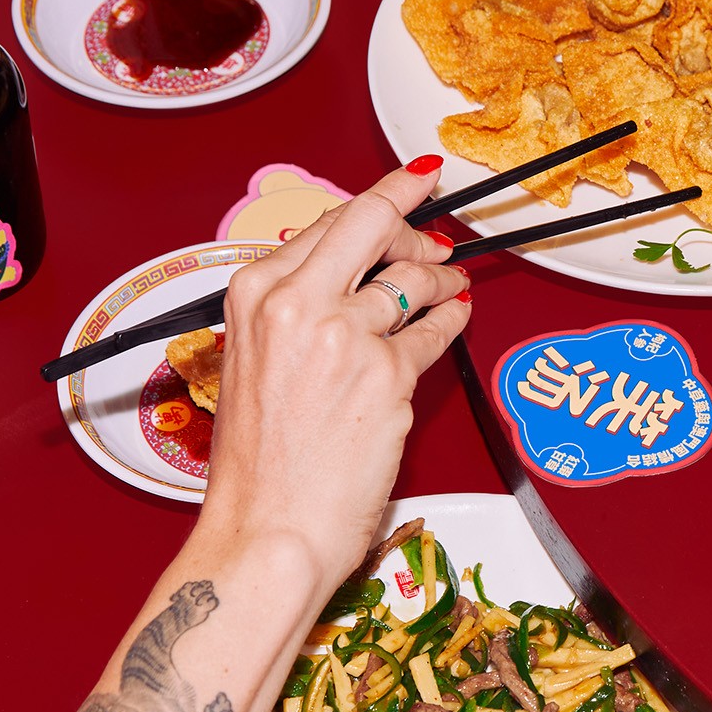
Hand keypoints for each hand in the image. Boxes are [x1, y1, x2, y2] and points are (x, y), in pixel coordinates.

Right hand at [199, 157, 471, 591]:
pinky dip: (452, 321)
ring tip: (454, 283)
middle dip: (416, 222)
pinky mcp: (389, 374)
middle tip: (437, 233)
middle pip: (376, 225)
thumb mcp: (254, 361)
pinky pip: (435, 332)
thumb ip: (297, 309)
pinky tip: (457, 315)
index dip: (385, 195)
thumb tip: (349, 275)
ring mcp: (348, 336)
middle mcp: (299, 302)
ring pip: (415, 279)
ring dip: (443, 278)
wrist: (267, 531)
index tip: (413, 179)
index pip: (332, 219)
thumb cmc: (258, 464)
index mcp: (256, 292)